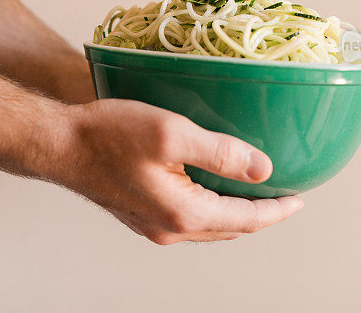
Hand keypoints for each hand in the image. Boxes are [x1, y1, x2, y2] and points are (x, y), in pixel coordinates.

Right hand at [55, 99, 303, 244]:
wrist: (61, 144)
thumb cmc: (109, 135)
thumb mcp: (172, 133)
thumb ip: (221, 152)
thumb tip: (265, 170)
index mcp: (184, 213)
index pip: (247, 220)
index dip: (278, 210)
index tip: (299, 198)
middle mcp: (170, 228)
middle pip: (231, 228)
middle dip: (261, 213)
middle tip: (282, 194)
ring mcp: (153, 226)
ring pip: (210, 226)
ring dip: (236, 213)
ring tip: (254, 192)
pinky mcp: (141, 215)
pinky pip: (189, 219)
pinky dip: (211, 209)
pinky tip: (212, 188)